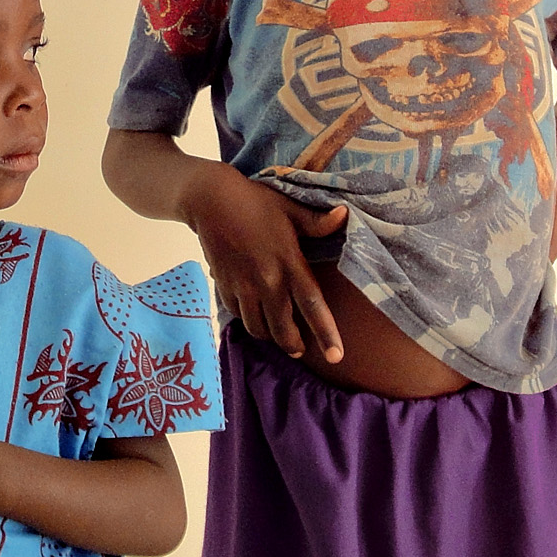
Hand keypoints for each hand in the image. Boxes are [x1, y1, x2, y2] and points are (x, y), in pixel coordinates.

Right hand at [183, 162, 346, 361]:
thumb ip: (317, 221)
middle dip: (294, 345)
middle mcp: (266, 281)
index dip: (325, 333)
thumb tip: (345, 215)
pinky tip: (254, 315)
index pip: (312, 305)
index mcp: (288, 263)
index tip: (336, 356)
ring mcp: (243, 287)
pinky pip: (238, 315)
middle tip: (300, 349)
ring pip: (258, 328)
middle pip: (283, 329)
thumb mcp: (290, 208)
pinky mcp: (224, 287)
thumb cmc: (255, 201)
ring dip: (270, 336)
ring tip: (277, 335)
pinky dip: (248, 320)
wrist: (210, 200)